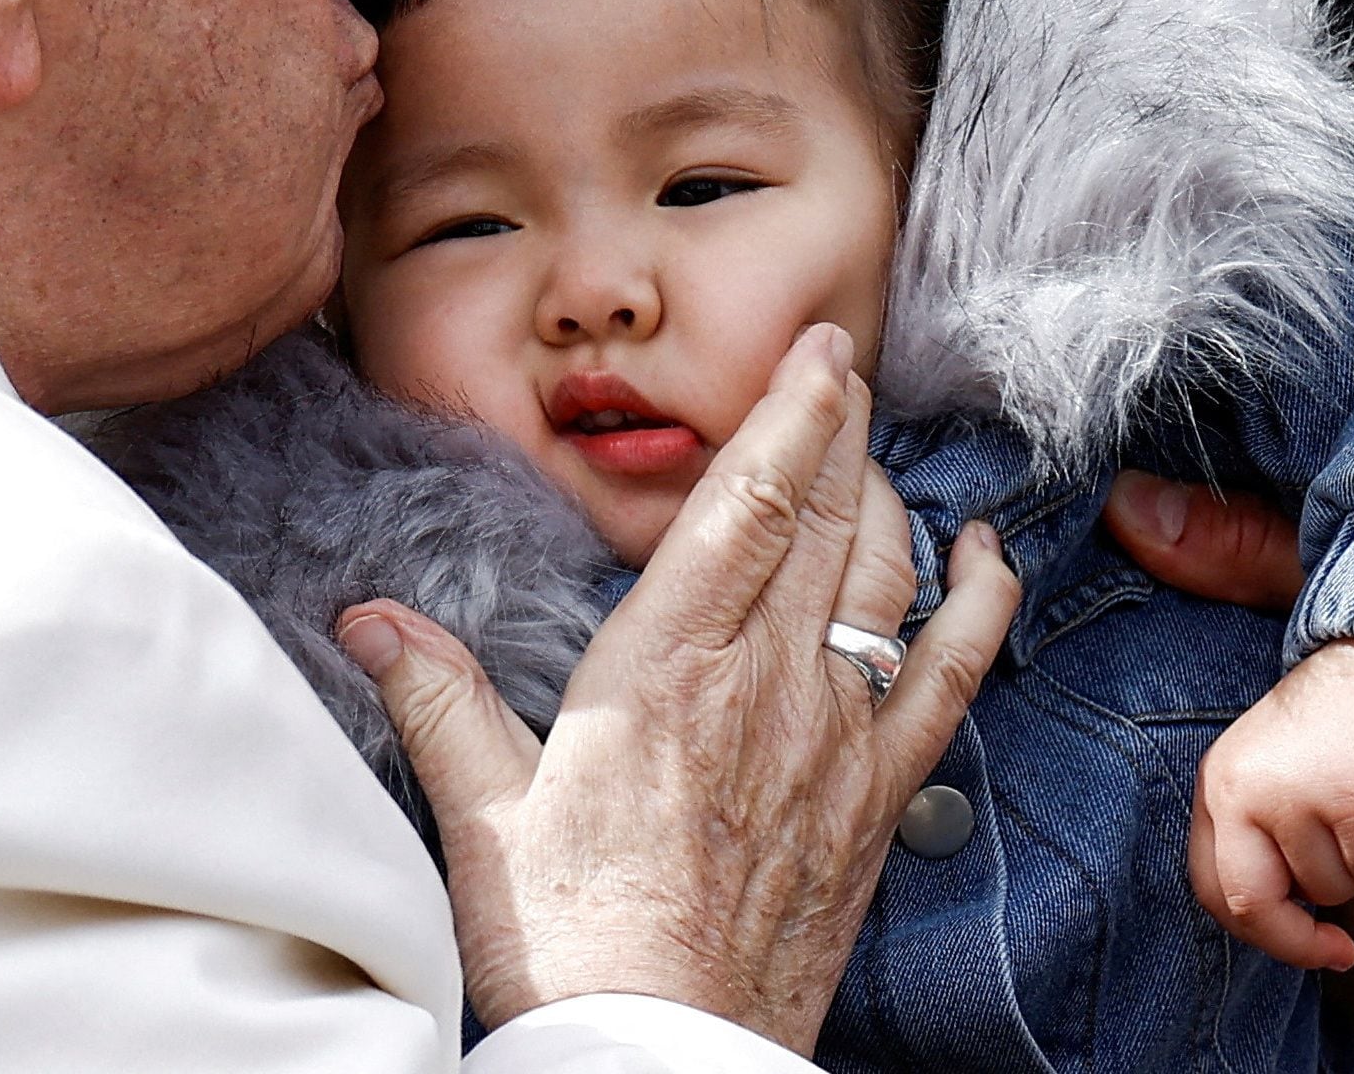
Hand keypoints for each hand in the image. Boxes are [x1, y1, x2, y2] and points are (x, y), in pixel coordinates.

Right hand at [338, 324, 1020, 1051]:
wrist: (658, 1058)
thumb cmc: (567, 942)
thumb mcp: (480, 811)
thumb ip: (436, 698)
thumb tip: (368, 621)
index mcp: (663, 668)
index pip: (745, 505)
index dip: (787, 414)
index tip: (815, 351)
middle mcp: (764, 686)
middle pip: (823, 522)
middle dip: (836, 431)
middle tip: (842, 364)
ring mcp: (833, 739)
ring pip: (883, 581)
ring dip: (888, 501)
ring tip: (875, 451)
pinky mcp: (875, 799)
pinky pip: (951, 676)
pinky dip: (978, 606)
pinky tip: (986, 559)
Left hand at [1191, 640, 1353, 969]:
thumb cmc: (1339, 724)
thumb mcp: (1275, 773)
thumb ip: (1262, 835)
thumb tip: (1278, 920)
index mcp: (1218, 785)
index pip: (1211, 887)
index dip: (1259, 933)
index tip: (1305, 946)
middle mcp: (1242, 791)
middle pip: (1254, 905)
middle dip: (1299, 942)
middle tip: (1339, 949)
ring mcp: (1294, 795)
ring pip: (1335, 887)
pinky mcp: (1352, 798)